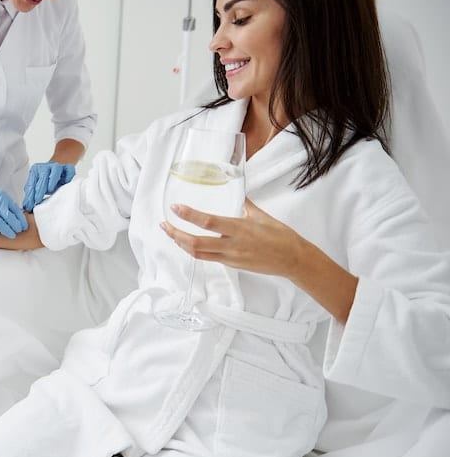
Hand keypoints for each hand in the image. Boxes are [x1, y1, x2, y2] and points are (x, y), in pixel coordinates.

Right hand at [0, 172, 27, 237]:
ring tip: (11, 235)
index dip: (21, 220)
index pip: (15, 210)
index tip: (24, 226)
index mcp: (2, 197)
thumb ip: (5, 203)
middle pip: (9, 218)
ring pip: (0, 224)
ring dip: (7, 231)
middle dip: (16, 227)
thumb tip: (16, 215)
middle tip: (18, 231)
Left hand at [22, 162, 75, 211]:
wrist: (58, 172)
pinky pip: (69, 171)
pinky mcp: (68, 168)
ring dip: (53, 180)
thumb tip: (26, 206)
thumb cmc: (46, 182)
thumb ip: (30, 195)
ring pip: (56, 170)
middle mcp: (46, 166)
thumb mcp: (36, 187)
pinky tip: (65, 183)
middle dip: (40, 189)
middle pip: (43, 176)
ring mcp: (58, 166)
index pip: (32, 182)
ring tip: (50, 190)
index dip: (30, 194)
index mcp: (35, 170)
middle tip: (37, 200)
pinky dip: (68, 177)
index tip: (29, 204)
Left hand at [160, 199, 307, 278]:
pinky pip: (208, 258)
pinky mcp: (232, 265)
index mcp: (239, 228)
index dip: (189, 216)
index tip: (175, 208)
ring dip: (182, 244)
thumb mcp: (260, 215)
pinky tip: (188, 243)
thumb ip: (244, 203)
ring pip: (198, 254)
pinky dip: (194, 251)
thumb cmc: (280, 235)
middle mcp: (232, 245)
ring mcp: (230, 257)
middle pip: (195, 243)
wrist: (293, 259)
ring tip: (172, 234)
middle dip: (176, 235)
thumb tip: (235, 190)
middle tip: (164, 225)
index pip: (208, 222)